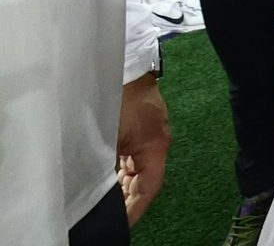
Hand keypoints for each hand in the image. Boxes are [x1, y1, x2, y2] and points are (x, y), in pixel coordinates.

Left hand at [117, 74, 169, 225]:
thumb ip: (108, 165)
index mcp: (156, 146)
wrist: (124, 66)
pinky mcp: (140, 125)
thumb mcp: (109, 137)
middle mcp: (157, 142)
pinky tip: (110, 179)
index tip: (124, 223)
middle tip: (114, 217)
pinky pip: (133, 156)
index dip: (136, 208)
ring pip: (139, 168)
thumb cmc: (119, 100)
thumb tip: (101, 188)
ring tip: (109, 203)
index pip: (149, 186)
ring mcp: (149, 133)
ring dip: (125, 185)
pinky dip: (123, 170)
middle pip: (146, 178)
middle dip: (130, 199)